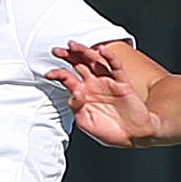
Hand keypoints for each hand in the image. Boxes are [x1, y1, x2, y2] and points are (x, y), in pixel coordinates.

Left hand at [47, 41, 161, 146]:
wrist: (132, 136)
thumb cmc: (108, 130)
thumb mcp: (85, 122)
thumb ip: (76, 107)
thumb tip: (74, 93)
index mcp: (83, 93)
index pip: (68, 78)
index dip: (58, 74)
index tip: (48, 74)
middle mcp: (94, 84)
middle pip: (79, 64)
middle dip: (68, 56)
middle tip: (56, 51)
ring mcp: (108, 81)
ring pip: (95, 61)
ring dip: (84, 52)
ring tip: (73, 46)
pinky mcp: (122, 83)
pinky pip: (116, 67)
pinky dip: (109, 57)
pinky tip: (102, 50)